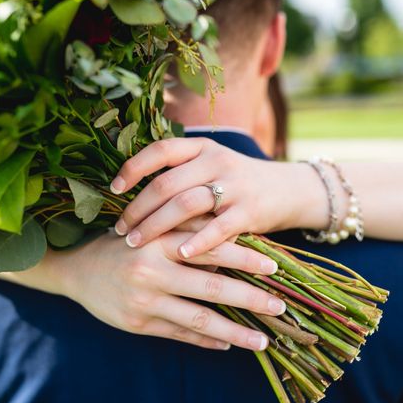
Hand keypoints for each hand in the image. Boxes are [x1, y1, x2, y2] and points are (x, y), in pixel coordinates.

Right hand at [53, 230, 283, 350]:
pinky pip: (180, 334)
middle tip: (280, 307)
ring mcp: (144, 301)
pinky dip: (207, 340)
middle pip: (211, 288)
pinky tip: (229, 344)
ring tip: (263, 341)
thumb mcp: (153, 230)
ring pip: (199, 319)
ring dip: (235, 332)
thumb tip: (236, 242)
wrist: (77, 271)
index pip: (211, 248)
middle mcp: (151, 271)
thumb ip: (189, 233)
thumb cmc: (124, 244)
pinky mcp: (137, 323)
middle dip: (250, 299)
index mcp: (159, 240)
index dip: (245, 258)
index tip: (274, 267)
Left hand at [109, 138, 323, 257]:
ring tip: (136, 243)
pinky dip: (198, 242)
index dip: (133, 168)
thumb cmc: (238, 184)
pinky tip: (181, 255)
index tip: (113, 189)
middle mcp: (217, 161)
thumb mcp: (212, 167)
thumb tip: (134, 195)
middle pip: (167, 183)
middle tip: (120, 229)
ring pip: (186, 204)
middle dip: (138, 208)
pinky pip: (218, 228)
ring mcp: (235, 185)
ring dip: (156, 225)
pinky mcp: (250, 211)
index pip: (161, 150)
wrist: (289, 190)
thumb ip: (182, 174)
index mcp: (203, 147)